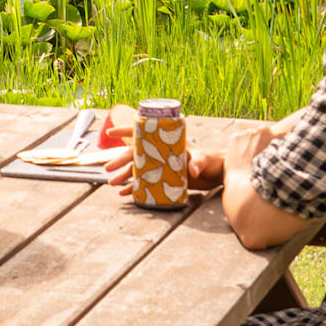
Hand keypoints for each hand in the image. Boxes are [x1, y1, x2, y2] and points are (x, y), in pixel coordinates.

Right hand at [103, 135, 223, 190]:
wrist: (218, 173)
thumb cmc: (212, 161)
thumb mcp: (203, 159)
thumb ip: (197, 163)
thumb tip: (193, 170)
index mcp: (166, 143)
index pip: (143, 133)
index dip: (126, 131)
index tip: (110, 132)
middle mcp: (161, 153)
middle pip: (135, 154)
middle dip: (119, 161)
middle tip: (107, 169)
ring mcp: (162, 166)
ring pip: (138, 170)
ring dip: (124, 176)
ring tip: (113, 183)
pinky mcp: (164, 179)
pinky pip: (146, 183)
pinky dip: (135, 188)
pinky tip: (126, 193)